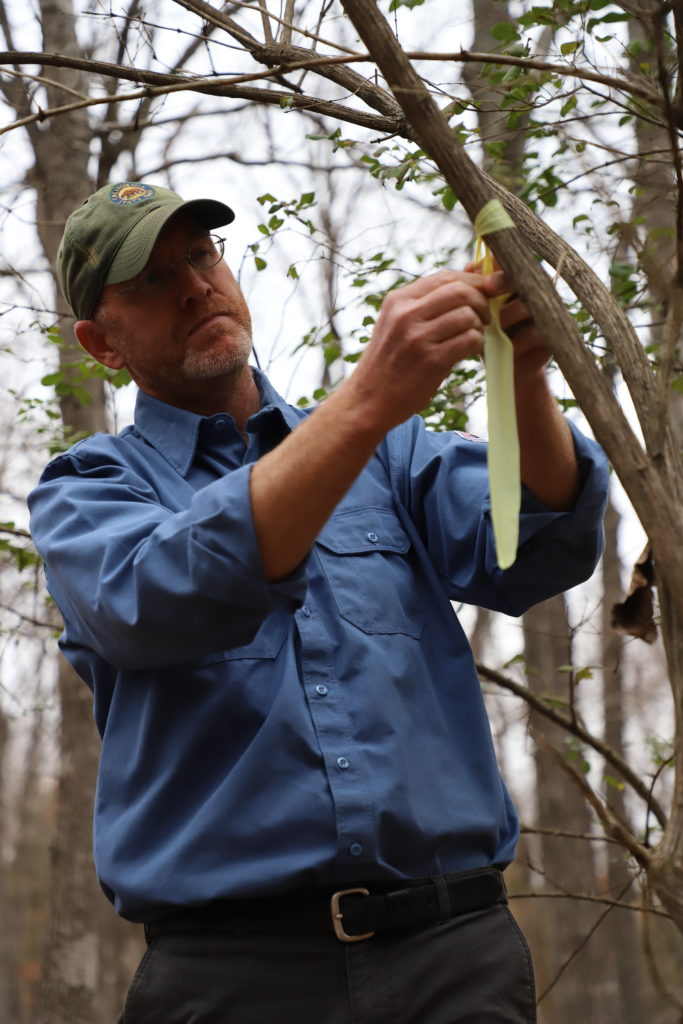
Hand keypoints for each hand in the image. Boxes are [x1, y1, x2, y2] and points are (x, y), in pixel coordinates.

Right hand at [349, 269, 493, 431]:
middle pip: (460, 291)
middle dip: (482, 302)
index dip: (472, 282)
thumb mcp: (397, 324)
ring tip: (474, 337)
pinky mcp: (431, 361)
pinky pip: (469, 339)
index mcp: (398, 301)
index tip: (484, 294)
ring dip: (480, 326)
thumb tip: (471, 272)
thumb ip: (428, 302)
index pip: (445, 277)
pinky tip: (471, 352)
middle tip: (485, 318)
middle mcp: (405, 315)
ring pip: (468, 315)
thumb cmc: (389, 363)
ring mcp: (417, 338)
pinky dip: (478, 344)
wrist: (367, 401)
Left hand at [466, 261, 550, 374]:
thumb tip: (469, 267)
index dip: (496, 265)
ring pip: (526, 305)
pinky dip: (516, 341)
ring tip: (491, 330)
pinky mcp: (552, 335)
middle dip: (503, 281)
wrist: (509, 369)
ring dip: (505, 316)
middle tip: (488, 288)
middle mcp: (536, 292)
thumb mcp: (479, 314)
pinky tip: (505, 349)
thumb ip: (475, 291)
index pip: (511, 263)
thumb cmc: (492, 336)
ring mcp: (546, 313)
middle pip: (523, 277)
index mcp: (518, 283)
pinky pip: (534, 333)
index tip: (480, 275)